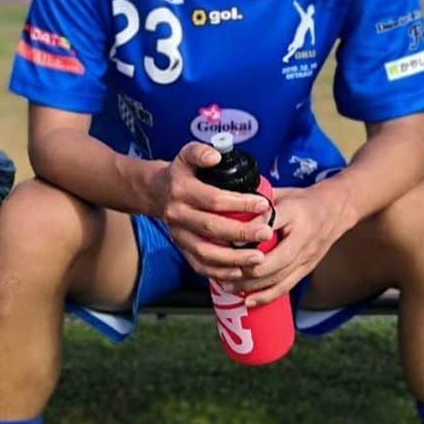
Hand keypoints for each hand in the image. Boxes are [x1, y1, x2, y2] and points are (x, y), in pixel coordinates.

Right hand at [153, 141, 275, 280]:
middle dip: (242, 232)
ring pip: (205, 252)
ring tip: (258, 258)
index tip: (264, 205)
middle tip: (267, 233)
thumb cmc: (182, 173)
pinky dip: (219, 272)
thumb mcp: (187, 154)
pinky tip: (238, 272)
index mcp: (181, 189)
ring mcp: (178, 234)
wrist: (157, 192)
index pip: (213, 199)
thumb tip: (216, 157)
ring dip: (233, 258)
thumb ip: (200, 152)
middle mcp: (177, 214)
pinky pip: (198, 265)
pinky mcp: (181, 248)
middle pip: (212, 228)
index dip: (240, 203)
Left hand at [229, 182, 358, 307]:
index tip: (228, 238)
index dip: (249, 232)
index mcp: (295, 213)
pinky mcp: (307, 268)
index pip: (270, 223)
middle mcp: (303, 238)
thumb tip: (228, 210)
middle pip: (273, 260)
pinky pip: (286, 286)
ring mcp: (307, 256)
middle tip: (221, 270)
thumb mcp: (282, 194)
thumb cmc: (303, 200)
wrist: (337, 209)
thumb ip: (258, 202)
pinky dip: (266, 296)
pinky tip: (249, 301)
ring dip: (251, 285)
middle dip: (245, 269)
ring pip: (278, 277)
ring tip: (228, 286)